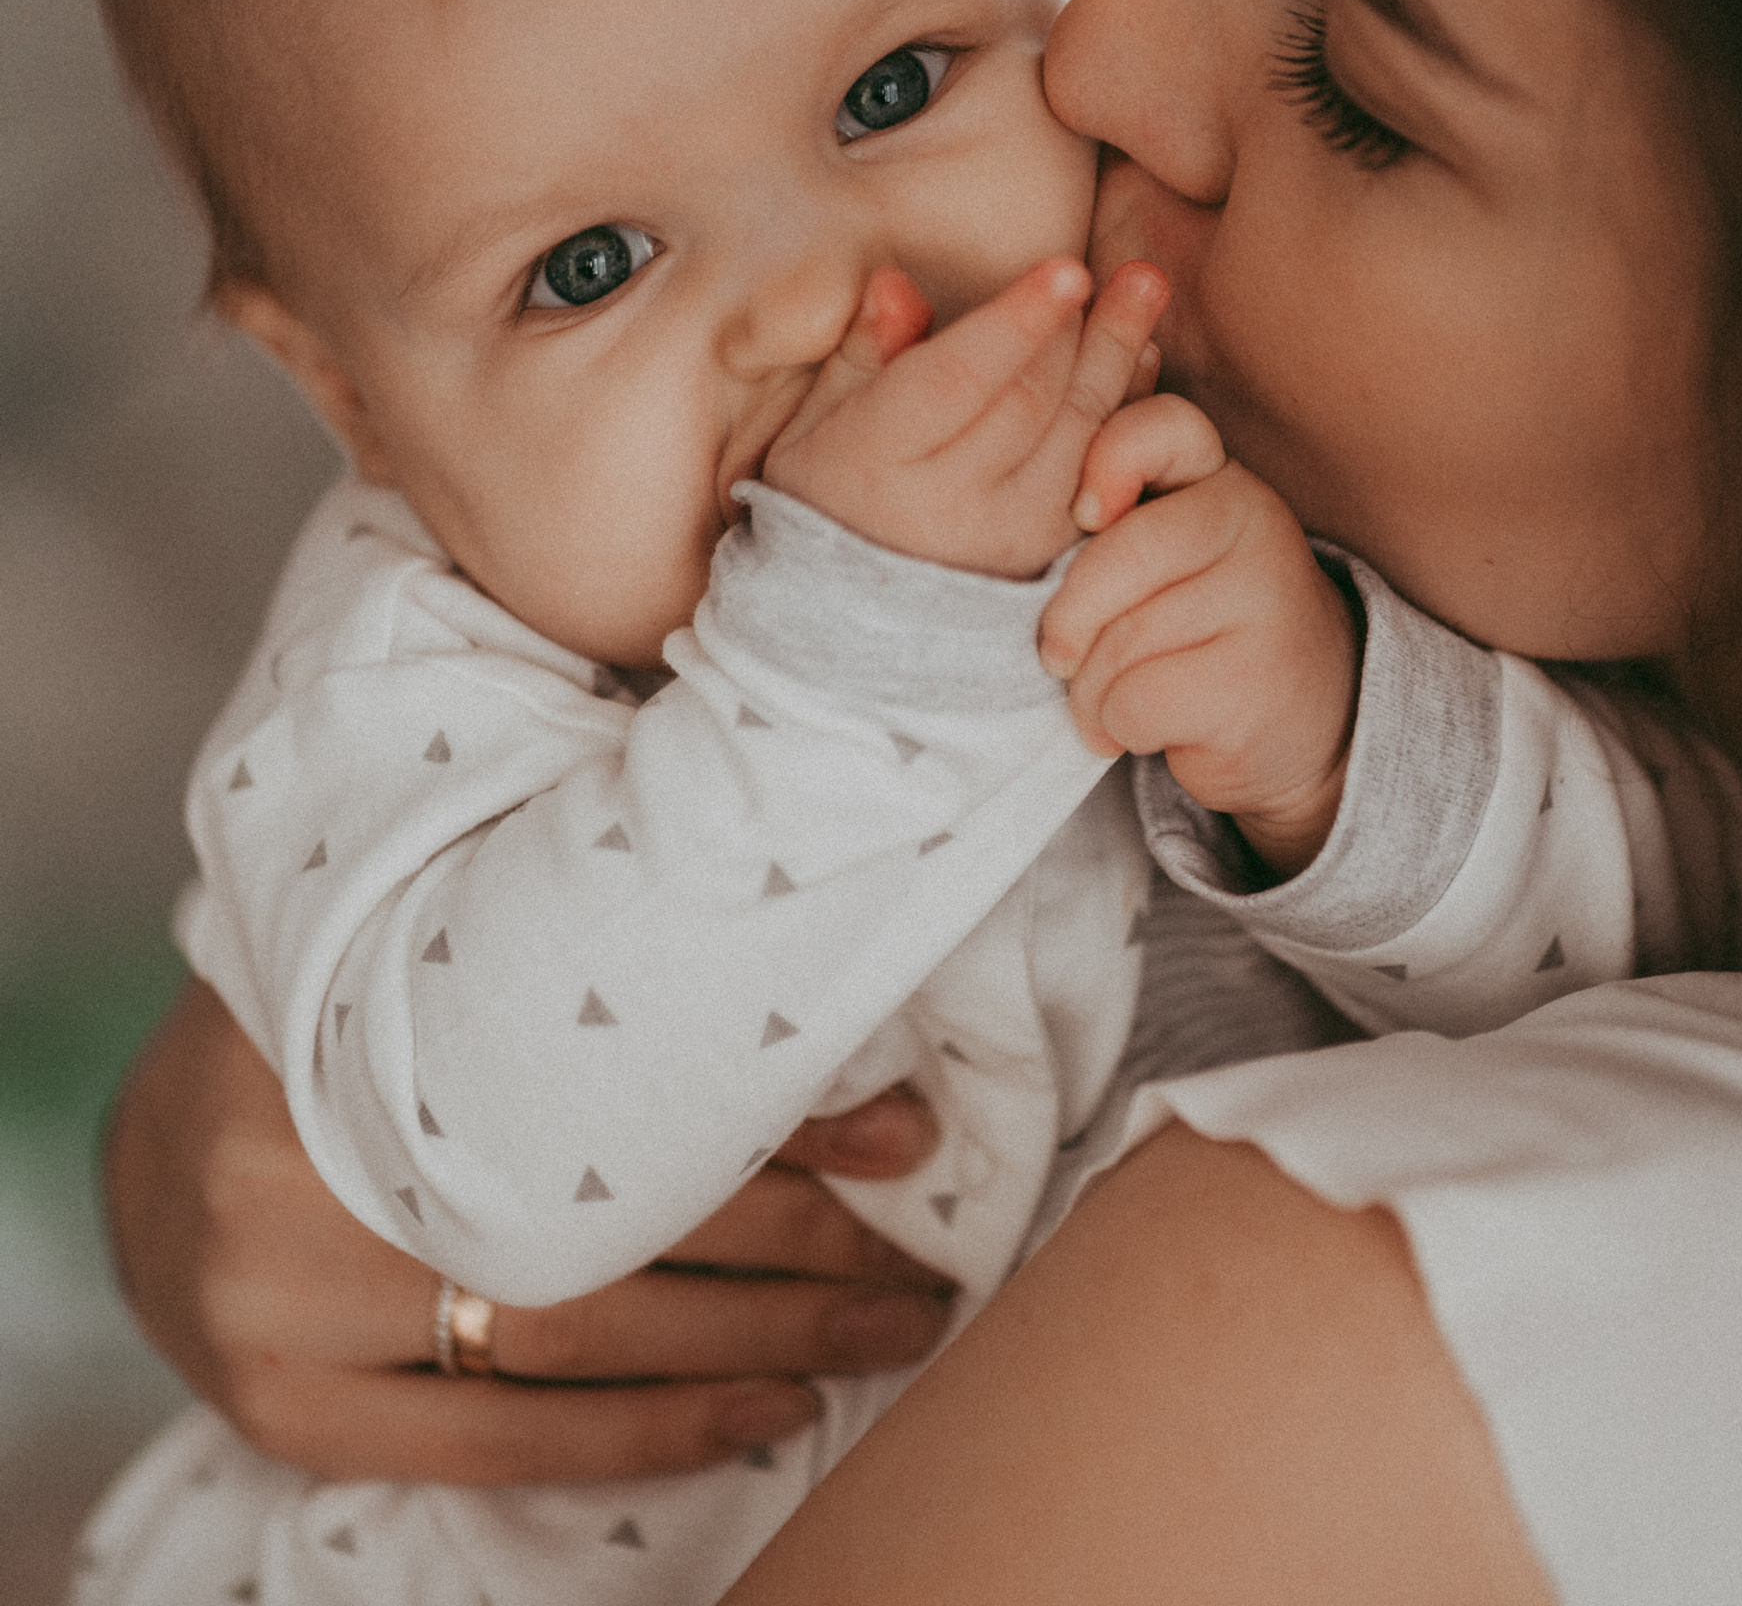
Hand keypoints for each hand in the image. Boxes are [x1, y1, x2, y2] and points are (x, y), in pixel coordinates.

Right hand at [106, 979, 951, 1484]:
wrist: (162, 1132)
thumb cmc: (340, 1015)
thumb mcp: (450, 954)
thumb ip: (589, 966)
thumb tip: (807, 1000)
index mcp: (368, 1013)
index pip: (619, 1088)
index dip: (780, 1119)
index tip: (907, 1136)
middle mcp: (323, 1161)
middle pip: (615, 1218)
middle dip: (796, 1248)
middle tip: (923, 1263)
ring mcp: (290, 1300)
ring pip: (580, 1338)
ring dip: (757, 1344)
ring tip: (885, 1334)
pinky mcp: (283, 1404)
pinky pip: (495, 1442)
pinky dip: (642, 1436)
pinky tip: (759, 1412)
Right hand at [764, 259, 1167, 579]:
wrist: (854, 625)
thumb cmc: (827, 501)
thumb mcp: (813, 428)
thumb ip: (861, 356)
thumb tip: (899, 287)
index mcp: (875, 466)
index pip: (956, 382)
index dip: (1015, 323)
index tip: (1067, 270)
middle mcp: (948, 508)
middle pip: (1031, 402)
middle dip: (1085, 330)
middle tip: (1133, 271)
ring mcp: (1007, 538)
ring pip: (1076, 434)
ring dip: (1117, 359)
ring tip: (1145, 291)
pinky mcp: (1047, 558)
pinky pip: (1099, 473)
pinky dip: (1125, 412)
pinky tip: (1140, 360)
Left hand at [1039, 394, 1360, 878]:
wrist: (1298, 716)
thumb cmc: (1193, 629)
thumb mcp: (1158, 558)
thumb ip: (1110, 520)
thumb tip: (1066, 519)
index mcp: (1218, 478)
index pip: (1163, 427)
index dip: (1108, 459)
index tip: (1083, 514)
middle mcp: (1255, 523)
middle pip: (1120, 557)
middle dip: (1067, 624)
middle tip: (1062, 658)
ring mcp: (1266, 600)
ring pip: (1120, 642)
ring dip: (1089, 693)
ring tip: (1112, 702)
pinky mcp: (1256, 680)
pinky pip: (1136, 702)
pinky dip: (1117, 728)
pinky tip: (1147, 729)